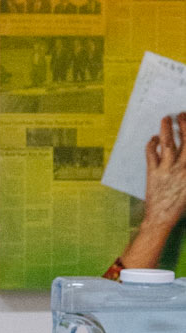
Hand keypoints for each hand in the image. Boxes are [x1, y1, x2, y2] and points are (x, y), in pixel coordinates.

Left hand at [144, 113, 185, 232]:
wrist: (162, 217)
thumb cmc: (180, 204)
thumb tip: (184, 154)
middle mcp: (182, 167)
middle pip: (185, 140)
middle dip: (184, 124)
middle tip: (181, 114)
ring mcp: (166, 169)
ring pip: (167, 143)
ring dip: (166, 128)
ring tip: (166, 118)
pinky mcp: (152, 172)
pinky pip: (151, 153)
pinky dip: (152, 144)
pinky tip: (154, 138)